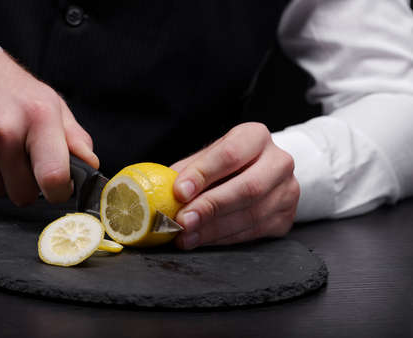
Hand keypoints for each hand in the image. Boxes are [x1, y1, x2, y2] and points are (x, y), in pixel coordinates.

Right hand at [0, 46, 97, 204]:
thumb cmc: (18, 92)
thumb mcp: (55, 107)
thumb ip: (76, 140)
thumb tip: (91, 167)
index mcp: (40, 119)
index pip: (53, 177)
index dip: (60, 192)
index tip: (60, 189)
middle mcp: (5, 130)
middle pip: (22, 194)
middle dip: (29, 187)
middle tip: (28, 164)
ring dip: (4, 182)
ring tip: (6, 155)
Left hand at [171, 122, 298, 249]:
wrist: (264, 173)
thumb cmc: (229, 164)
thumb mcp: (209, 157)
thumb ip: (189, 170)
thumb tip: (160, 191)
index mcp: (255, 137)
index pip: (230, 154)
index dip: (203, 174)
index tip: (179, 192)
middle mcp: (279, 161)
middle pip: (248, 187)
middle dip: (210, 207)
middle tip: (182, 222)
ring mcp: (287, 191)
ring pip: (252, 214)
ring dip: (214, 230)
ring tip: (186, 236)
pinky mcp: (286, 217)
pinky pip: (254, 232)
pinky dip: (225, 239)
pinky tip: (204, 240)